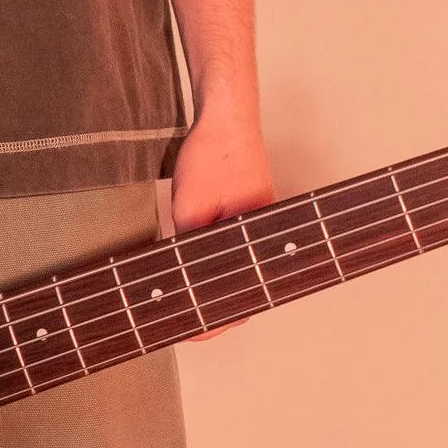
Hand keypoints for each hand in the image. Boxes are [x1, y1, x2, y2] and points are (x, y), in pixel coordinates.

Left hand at [168, 102, 273, 342]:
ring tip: (190, 300)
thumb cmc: (214, 154)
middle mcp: (267, 237)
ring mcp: (261, 223)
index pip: (242, 297)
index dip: (216, 321)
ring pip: (241, 267)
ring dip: (219, 283)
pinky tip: (200, 262)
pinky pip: (237, 246)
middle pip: (246, 288)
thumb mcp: (190, 206)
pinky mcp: (252, 210)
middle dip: (219, 309)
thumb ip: (187, 245)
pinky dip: (219, 258)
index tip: (194, 334)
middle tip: (187, 323)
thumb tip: (179, 280)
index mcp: (259, 240)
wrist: (227, 114)